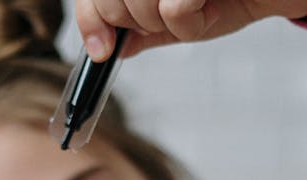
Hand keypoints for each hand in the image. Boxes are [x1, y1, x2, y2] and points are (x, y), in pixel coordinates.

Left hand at [76, 0, 306, 59]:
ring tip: (200, 7)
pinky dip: (192, 21)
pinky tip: (215, 5)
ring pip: (139, 2)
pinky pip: (175, 5)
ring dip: (167, 22)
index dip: (92, 17)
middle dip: (134, 21)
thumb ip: (140, 28)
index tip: (104, 48)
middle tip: (170, 17)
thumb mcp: (180, 17)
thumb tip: (105, 46)